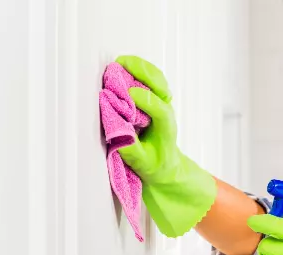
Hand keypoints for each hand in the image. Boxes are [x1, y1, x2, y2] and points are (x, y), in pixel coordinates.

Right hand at [115, 55, 177, 184]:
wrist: (164, 164)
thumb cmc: (153, 164)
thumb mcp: (141, 163)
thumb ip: (129, 148)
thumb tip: (116, 130)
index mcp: (166, 129)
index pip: (161, 110)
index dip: (145, 100)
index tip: (128, 94)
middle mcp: (165, 112)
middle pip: (162, 87)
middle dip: (143, 73)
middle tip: (122, 66)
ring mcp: (160, 103)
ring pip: (157, 78)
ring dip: (140, 67)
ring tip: (120, 61)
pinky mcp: (153, 98)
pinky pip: (149, 78)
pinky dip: (137, 69)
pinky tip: (123, 66)